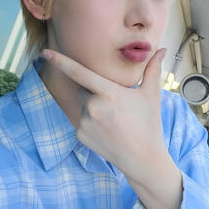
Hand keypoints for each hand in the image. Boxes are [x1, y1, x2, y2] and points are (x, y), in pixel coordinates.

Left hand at [40, 48, 167, 183]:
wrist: (143, 158)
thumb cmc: (149, 124)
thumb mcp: (151, 95)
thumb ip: (152, 69)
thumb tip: (162, 50)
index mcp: (108, 93)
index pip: (79, 72)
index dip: (60, 61)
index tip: (45, 52)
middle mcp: (93, 107)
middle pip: (84, 88)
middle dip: (94, 90)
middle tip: (115, 103)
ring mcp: (85, 122)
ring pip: (83, 104)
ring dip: (93, 106)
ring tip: (113, 119)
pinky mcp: (80, 135)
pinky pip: (81, 120)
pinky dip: (91, 121)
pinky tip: (107, 130)